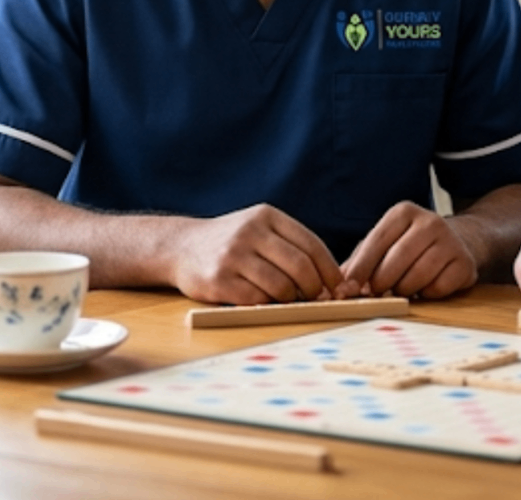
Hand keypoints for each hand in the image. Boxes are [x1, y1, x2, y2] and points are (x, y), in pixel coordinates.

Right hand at [169, 204, 345, 305]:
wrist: (181, 247)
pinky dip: (266, 304)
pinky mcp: (219, 280)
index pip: (311, 244)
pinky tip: (262, 299)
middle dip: (314, 288)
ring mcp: (233, 256)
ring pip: (281, 287)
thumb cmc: (232, 243)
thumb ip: (290, 246)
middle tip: (314, 298)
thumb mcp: (259, 228)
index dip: (330, 270)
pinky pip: (257, 300)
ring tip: (286, 298)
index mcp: (266, 216)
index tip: (339, 287)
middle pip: (300, 266)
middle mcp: (250, 232)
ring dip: (290, 299)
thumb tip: (332, 281)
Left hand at [337, 202, 479, 300]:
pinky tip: (426, 287)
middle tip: (377, 293)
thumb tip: (339, 287)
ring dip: (404, 290)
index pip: (376, 241)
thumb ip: (360, 262)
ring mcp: (450, 242)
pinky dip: (427, 294)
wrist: (457, 242)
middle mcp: (429, 221)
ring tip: (402, 288)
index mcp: (404, 212)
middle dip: (381, 283)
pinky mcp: (465, 263)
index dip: (360, 268)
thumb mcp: (384, 245)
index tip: (347, 289)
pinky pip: (438, 288)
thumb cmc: (410, 246)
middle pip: (396, 261)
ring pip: (417, 277)